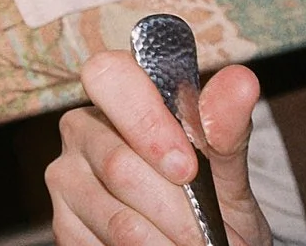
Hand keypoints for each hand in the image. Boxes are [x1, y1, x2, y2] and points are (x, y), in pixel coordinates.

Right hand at [46, 50, 270, 245]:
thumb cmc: (213, 200)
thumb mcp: (227, 168)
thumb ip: (226, 128)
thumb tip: (242, 80)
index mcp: (117, 96)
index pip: (108, 76)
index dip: (146, 121)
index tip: (188, 168)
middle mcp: (80, 128)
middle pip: (119, 165)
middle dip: (179, 211)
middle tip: (214, 236)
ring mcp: (65, 177)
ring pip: (118, 218)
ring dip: (170, 243)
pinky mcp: (63, 224)